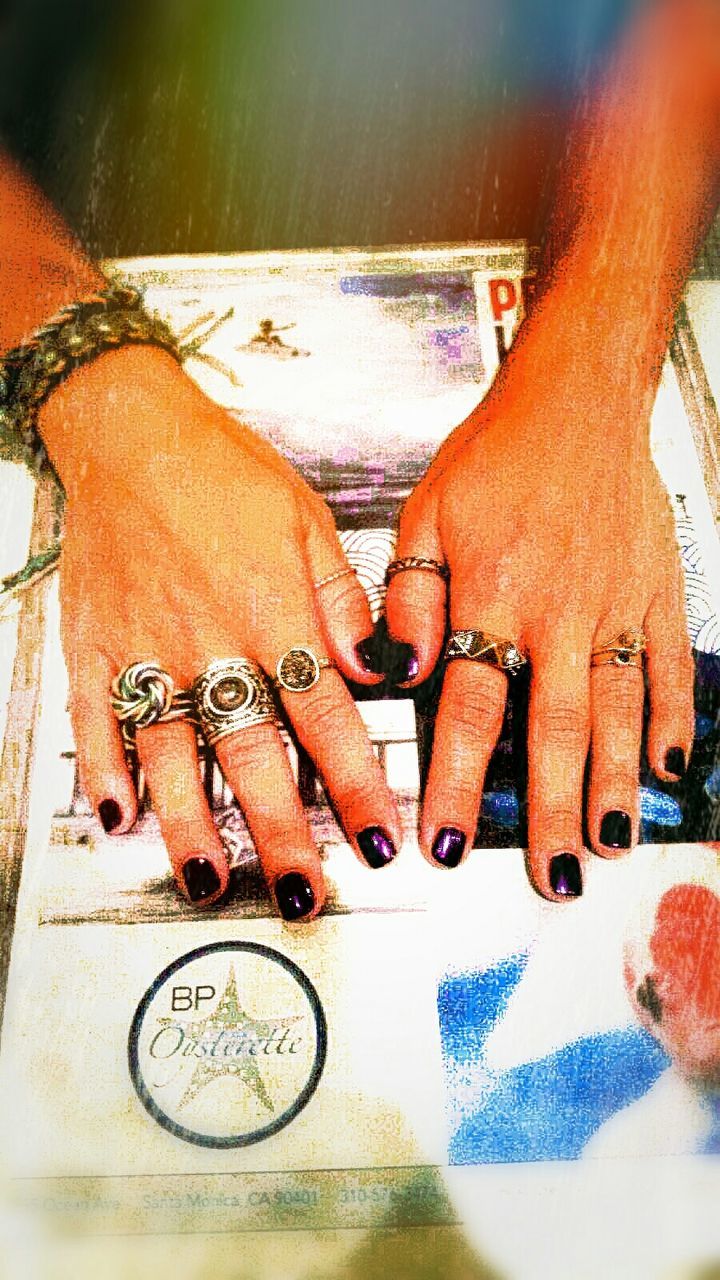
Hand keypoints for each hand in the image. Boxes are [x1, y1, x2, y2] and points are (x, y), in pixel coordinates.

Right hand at [40, 346, 401, 915]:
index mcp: (275, 613)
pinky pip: (98, 718)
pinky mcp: (95, 646)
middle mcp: (213, 641)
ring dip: (192, 822)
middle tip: (306, 894)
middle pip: (254, 754)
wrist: (131, 433)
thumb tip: (382, 667)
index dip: (358, 786)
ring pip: (174, 752)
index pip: (328, 719)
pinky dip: (105, 769)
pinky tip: (118, 816)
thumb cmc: (225, 472)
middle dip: (284, 832)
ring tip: (211, 880)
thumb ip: (346, 602)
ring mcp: (147, 648)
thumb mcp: (309, 523)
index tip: (380, 840)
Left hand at [386, 350, 693, 899]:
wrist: (577, 399)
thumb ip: (409, 599)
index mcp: (494, 594)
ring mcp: (617, 606)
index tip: (444, 840)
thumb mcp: (426, 516)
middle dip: (551, 809)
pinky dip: (674, 721)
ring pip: (619, 711)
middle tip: (553, 875)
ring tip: (610, 844)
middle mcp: (560, 610)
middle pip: (555, 728)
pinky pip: (670, 667)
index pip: (470, 707)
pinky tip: (669, 768)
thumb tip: (397, 672)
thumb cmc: (496, 457)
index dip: (457, 779)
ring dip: (615, 783)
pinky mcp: (656, 593)